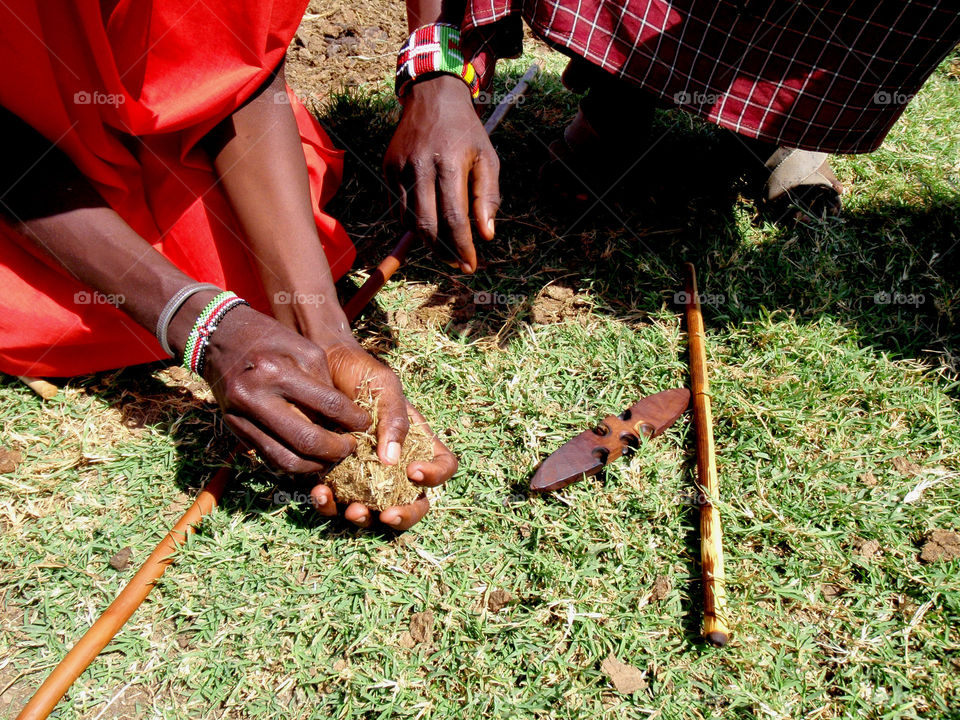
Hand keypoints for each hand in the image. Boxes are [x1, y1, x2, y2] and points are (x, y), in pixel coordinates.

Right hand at [202, 304, 372, 472]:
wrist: (218, 337)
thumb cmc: (269, 338)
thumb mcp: (303, 348)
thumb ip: (325, 383)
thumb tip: (346, 418)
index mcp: (277, 371)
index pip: (327, 405)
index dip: (352, 419)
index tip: (366, 424)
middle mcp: (256, 397)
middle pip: (306, 440)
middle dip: (336, 449)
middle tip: (351, 446)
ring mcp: (242, 417)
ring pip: (286, 459)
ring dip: (316, 465)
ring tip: (333, 457)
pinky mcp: (235, 429)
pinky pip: (269, 458)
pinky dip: (294, 463)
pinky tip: (310, 458)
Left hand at [306, 340, 457, 529]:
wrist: (318, 366)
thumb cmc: (359, 373)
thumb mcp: (385, 387)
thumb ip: (395, 420)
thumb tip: (393, 460)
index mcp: (417, 441)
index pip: (442, 466)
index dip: (435, 475)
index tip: (413, 472)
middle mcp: (394, 464)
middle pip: (413, 502)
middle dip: (404, 515)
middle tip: (388, 514)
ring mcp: (364, 475)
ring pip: (374, 511)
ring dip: (365, 518)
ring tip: (352, 510)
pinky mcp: (334, 478)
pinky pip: (336, 503)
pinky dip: (329, 505)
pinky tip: (320, 493)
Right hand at [384, 74, 499, 273]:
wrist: (432, 96)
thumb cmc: (466, 131)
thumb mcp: (487, 158)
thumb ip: (488, 196)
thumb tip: (486, 235)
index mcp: (448, 164)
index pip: (454, 218)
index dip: (462, 247)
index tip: (470, 265)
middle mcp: (420, 167)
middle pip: (427, 226)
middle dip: (443, 251)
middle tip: (457, 262)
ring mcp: (399, 168)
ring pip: (408, 221)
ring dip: (427, 240)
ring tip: (445, 244)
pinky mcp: (387, 168)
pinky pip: (397, 208)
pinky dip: (412, 222)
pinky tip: (428, 222)